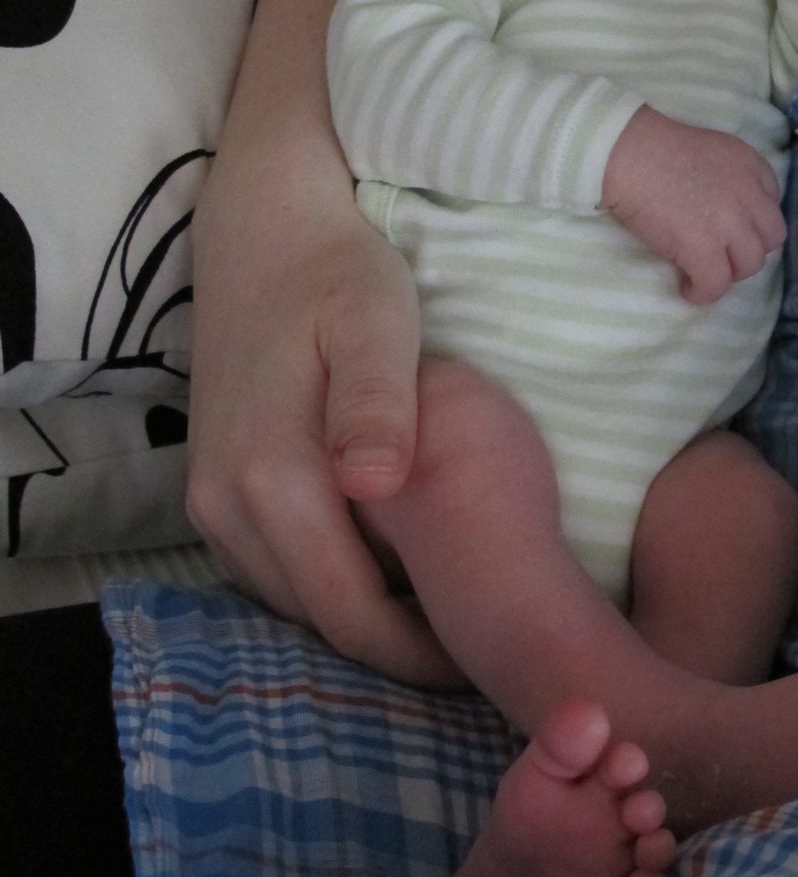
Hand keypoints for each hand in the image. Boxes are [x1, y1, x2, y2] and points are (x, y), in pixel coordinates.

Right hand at [185, 0, 459, 682]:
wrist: (259, 220)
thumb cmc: (334, 264)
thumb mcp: (375, 318)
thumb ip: (377, 403)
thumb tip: (373, 486)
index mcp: (271, 478)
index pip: (354, 616)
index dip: (429, 656)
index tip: (508, 653)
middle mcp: (225, 509)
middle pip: (326, 623)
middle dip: (408, 647)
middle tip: (499, 636)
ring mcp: (211, 505)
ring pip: (300, 601)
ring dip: (374, 617)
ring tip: (460, 605)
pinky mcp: (213, 491)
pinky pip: (280, 569)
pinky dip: (339, 581)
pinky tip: (399, 561)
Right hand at [601, 105, 784, 303]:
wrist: (628, 154)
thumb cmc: (654, 148)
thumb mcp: (710, 150)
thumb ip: (728, 177)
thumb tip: (721, 214)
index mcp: (750, 166)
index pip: (771, 205)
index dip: (751, 223)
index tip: (730, 230)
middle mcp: (749, 195)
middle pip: (770, 238)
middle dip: (747, 249)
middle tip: (718, 253)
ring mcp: (729, 223)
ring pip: (750, 265)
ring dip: (728, 272)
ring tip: (702, 271)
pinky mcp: (704, 247)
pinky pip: (716, 284)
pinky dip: (703, 292)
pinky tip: (688, 288)